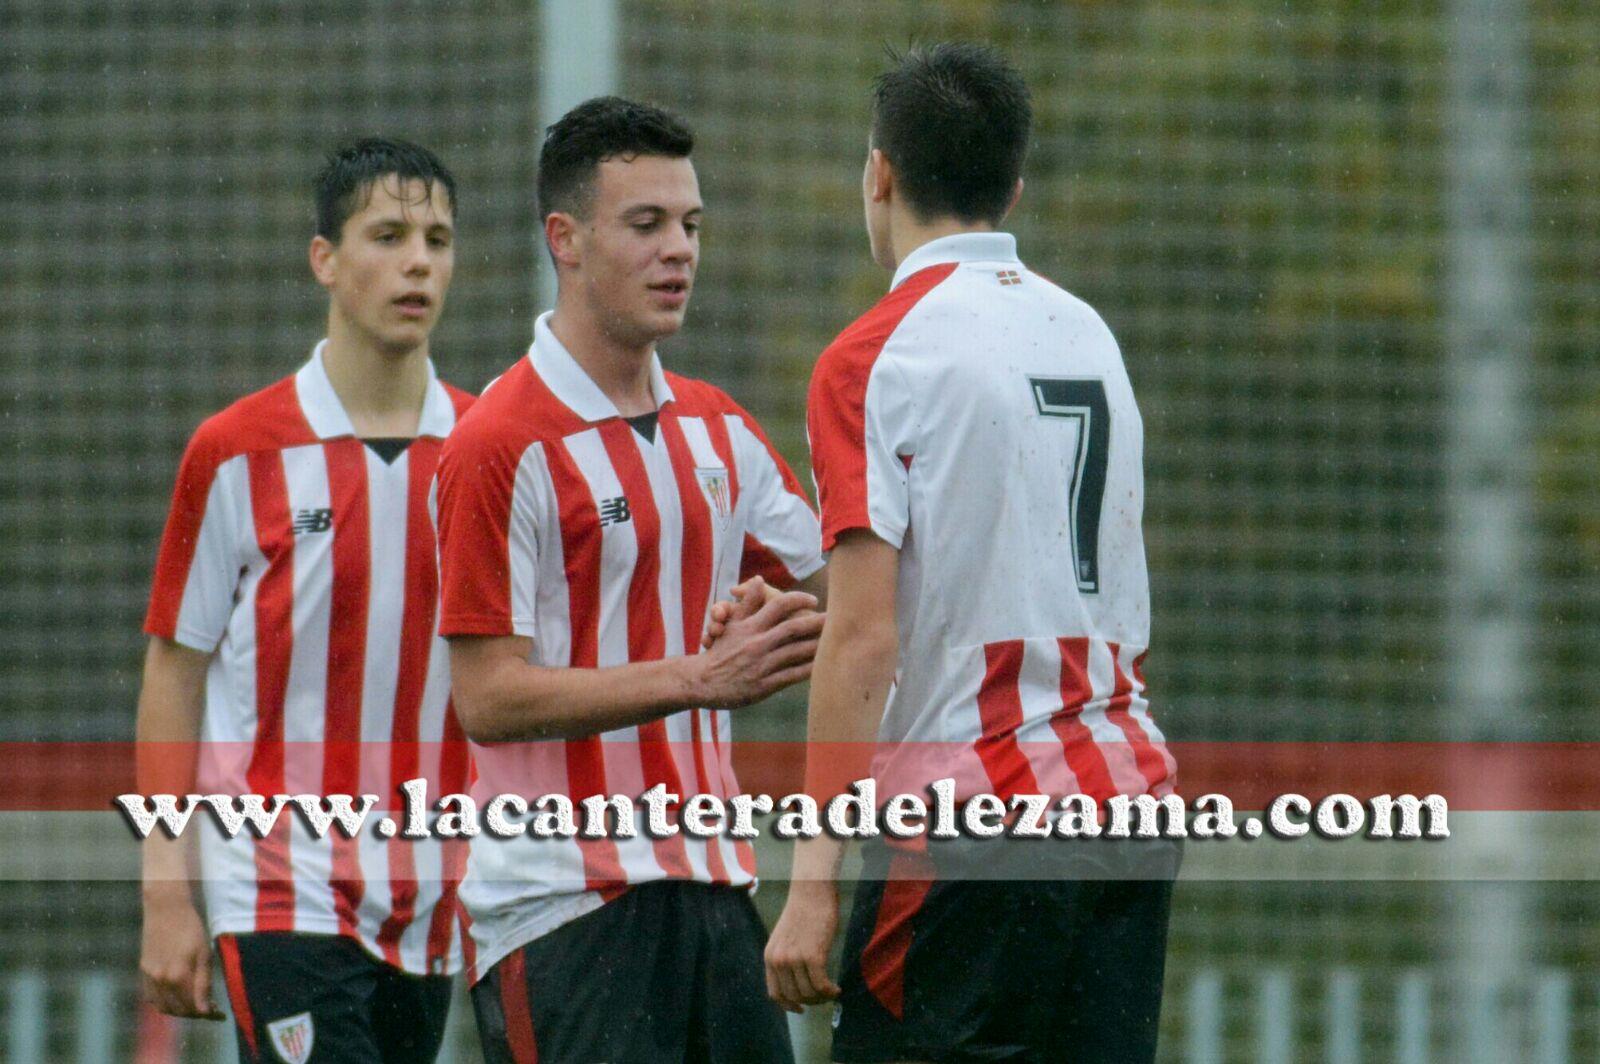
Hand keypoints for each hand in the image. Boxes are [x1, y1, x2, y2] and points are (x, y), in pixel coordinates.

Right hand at [140, 888, 223, 1019]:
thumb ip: (203, 984)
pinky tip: (177, 997)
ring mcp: (148, 977)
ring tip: (194, 1004)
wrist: (166, 910)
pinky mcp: (143, 971)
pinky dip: (164, 1003)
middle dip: (195, 1014)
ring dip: (179, 1011)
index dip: (207, 1014)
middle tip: (209, 1009)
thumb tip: (205, 1009)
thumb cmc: (191, 929)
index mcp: (178, 976)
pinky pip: (151, 998)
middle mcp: (160, 980)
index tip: (219, 1014)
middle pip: (178, 1010)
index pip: (193, 1007)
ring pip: (163, 1007)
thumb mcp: (204, 955)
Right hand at [690, 583, 823, 707]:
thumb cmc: (719, 651)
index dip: (798, 599)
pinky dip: (809, 669)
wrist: (702, 682)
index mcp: (750, 627)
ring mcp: (762, 665)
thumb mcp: (732, 624)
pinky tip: (823, 665)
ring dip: (818, 645)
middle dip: (817, 622)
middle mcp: (757, 643)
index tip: (813, 600)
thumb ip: (748, 602)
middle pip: (793, 628)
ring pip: (796, 652)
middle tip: (835, 617)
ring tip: (836, 639)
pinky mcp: (765, 685)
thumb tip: (759, 579)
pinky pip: (792, 676)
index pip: (778, 605)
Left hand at [765, 881, 840, 1011]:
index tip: (801, 1008)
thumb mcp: (785, 937)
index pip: (775, 993)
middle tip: (823, 997)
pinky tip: (836, 988)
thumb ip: (786, 958)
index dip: (789, 1005)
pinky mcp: (813, 955)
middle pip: (794, 996)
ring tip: (831, 991)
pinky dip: (830, 991)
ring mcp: (794, 959)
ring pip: (809, 993)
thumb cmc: (803, 911)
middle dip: (810, 1002)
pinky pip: (821, 985)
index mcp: (770, 956)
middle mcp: (779, 960)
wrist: (811, 891)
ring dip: (822, 997)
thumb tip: (798, 981)